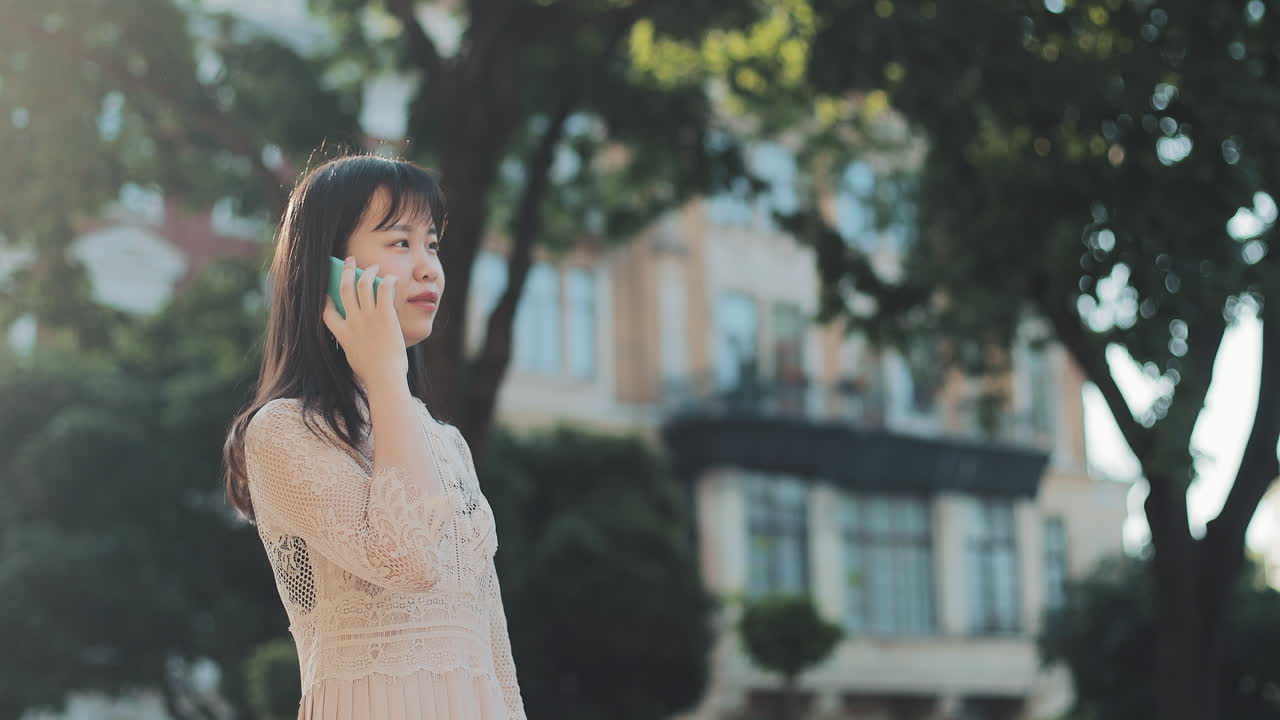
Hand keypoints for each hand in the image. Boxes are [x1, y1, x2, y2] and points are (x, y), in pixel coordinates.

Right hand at [322, 256, 406, 386]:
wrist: (384, 379)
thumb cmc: (373, 374)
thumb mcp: (354, 358)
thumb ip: (353, 343)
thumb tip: (360, 335)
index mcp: (342, 334)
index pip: (326, 312)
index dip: (325, 300)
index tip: (326, 293)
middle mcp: (352, 322)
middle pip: (344, 289)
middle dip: (345, 271)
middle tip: (348, 261)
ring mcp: (368, 318)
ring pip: (363, 284)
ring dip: (367, 271)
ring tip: (373, 266)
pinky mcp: (385, 316)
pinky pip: (384, 290)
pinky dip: (387, 280)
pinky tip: (392, 278)